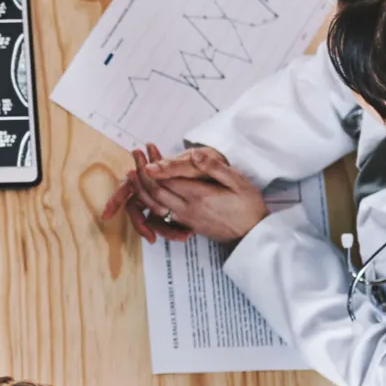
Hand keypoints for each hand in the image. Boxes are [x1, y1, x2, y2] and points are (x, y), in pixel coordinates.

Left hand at [100, 144, 265, 243]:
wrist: (252, 235)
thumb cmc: (248, 206)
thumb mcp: (237, 182)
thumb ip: (214, 168)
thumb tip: (195, 154)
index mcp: (199, 196)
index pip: (167, 179)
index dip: (152, 164)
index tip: (144, 151)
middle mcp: (188, 209)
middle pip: (156, 191)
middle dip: (141, 172)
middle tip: (135, 154)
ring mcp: (185, 219)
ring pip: (155, 204)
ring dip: (141, 187)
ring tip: (132, 170)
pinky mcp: (186, 225)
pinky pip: (161, 214)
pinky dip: (150, 201)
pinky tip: (146, 191)